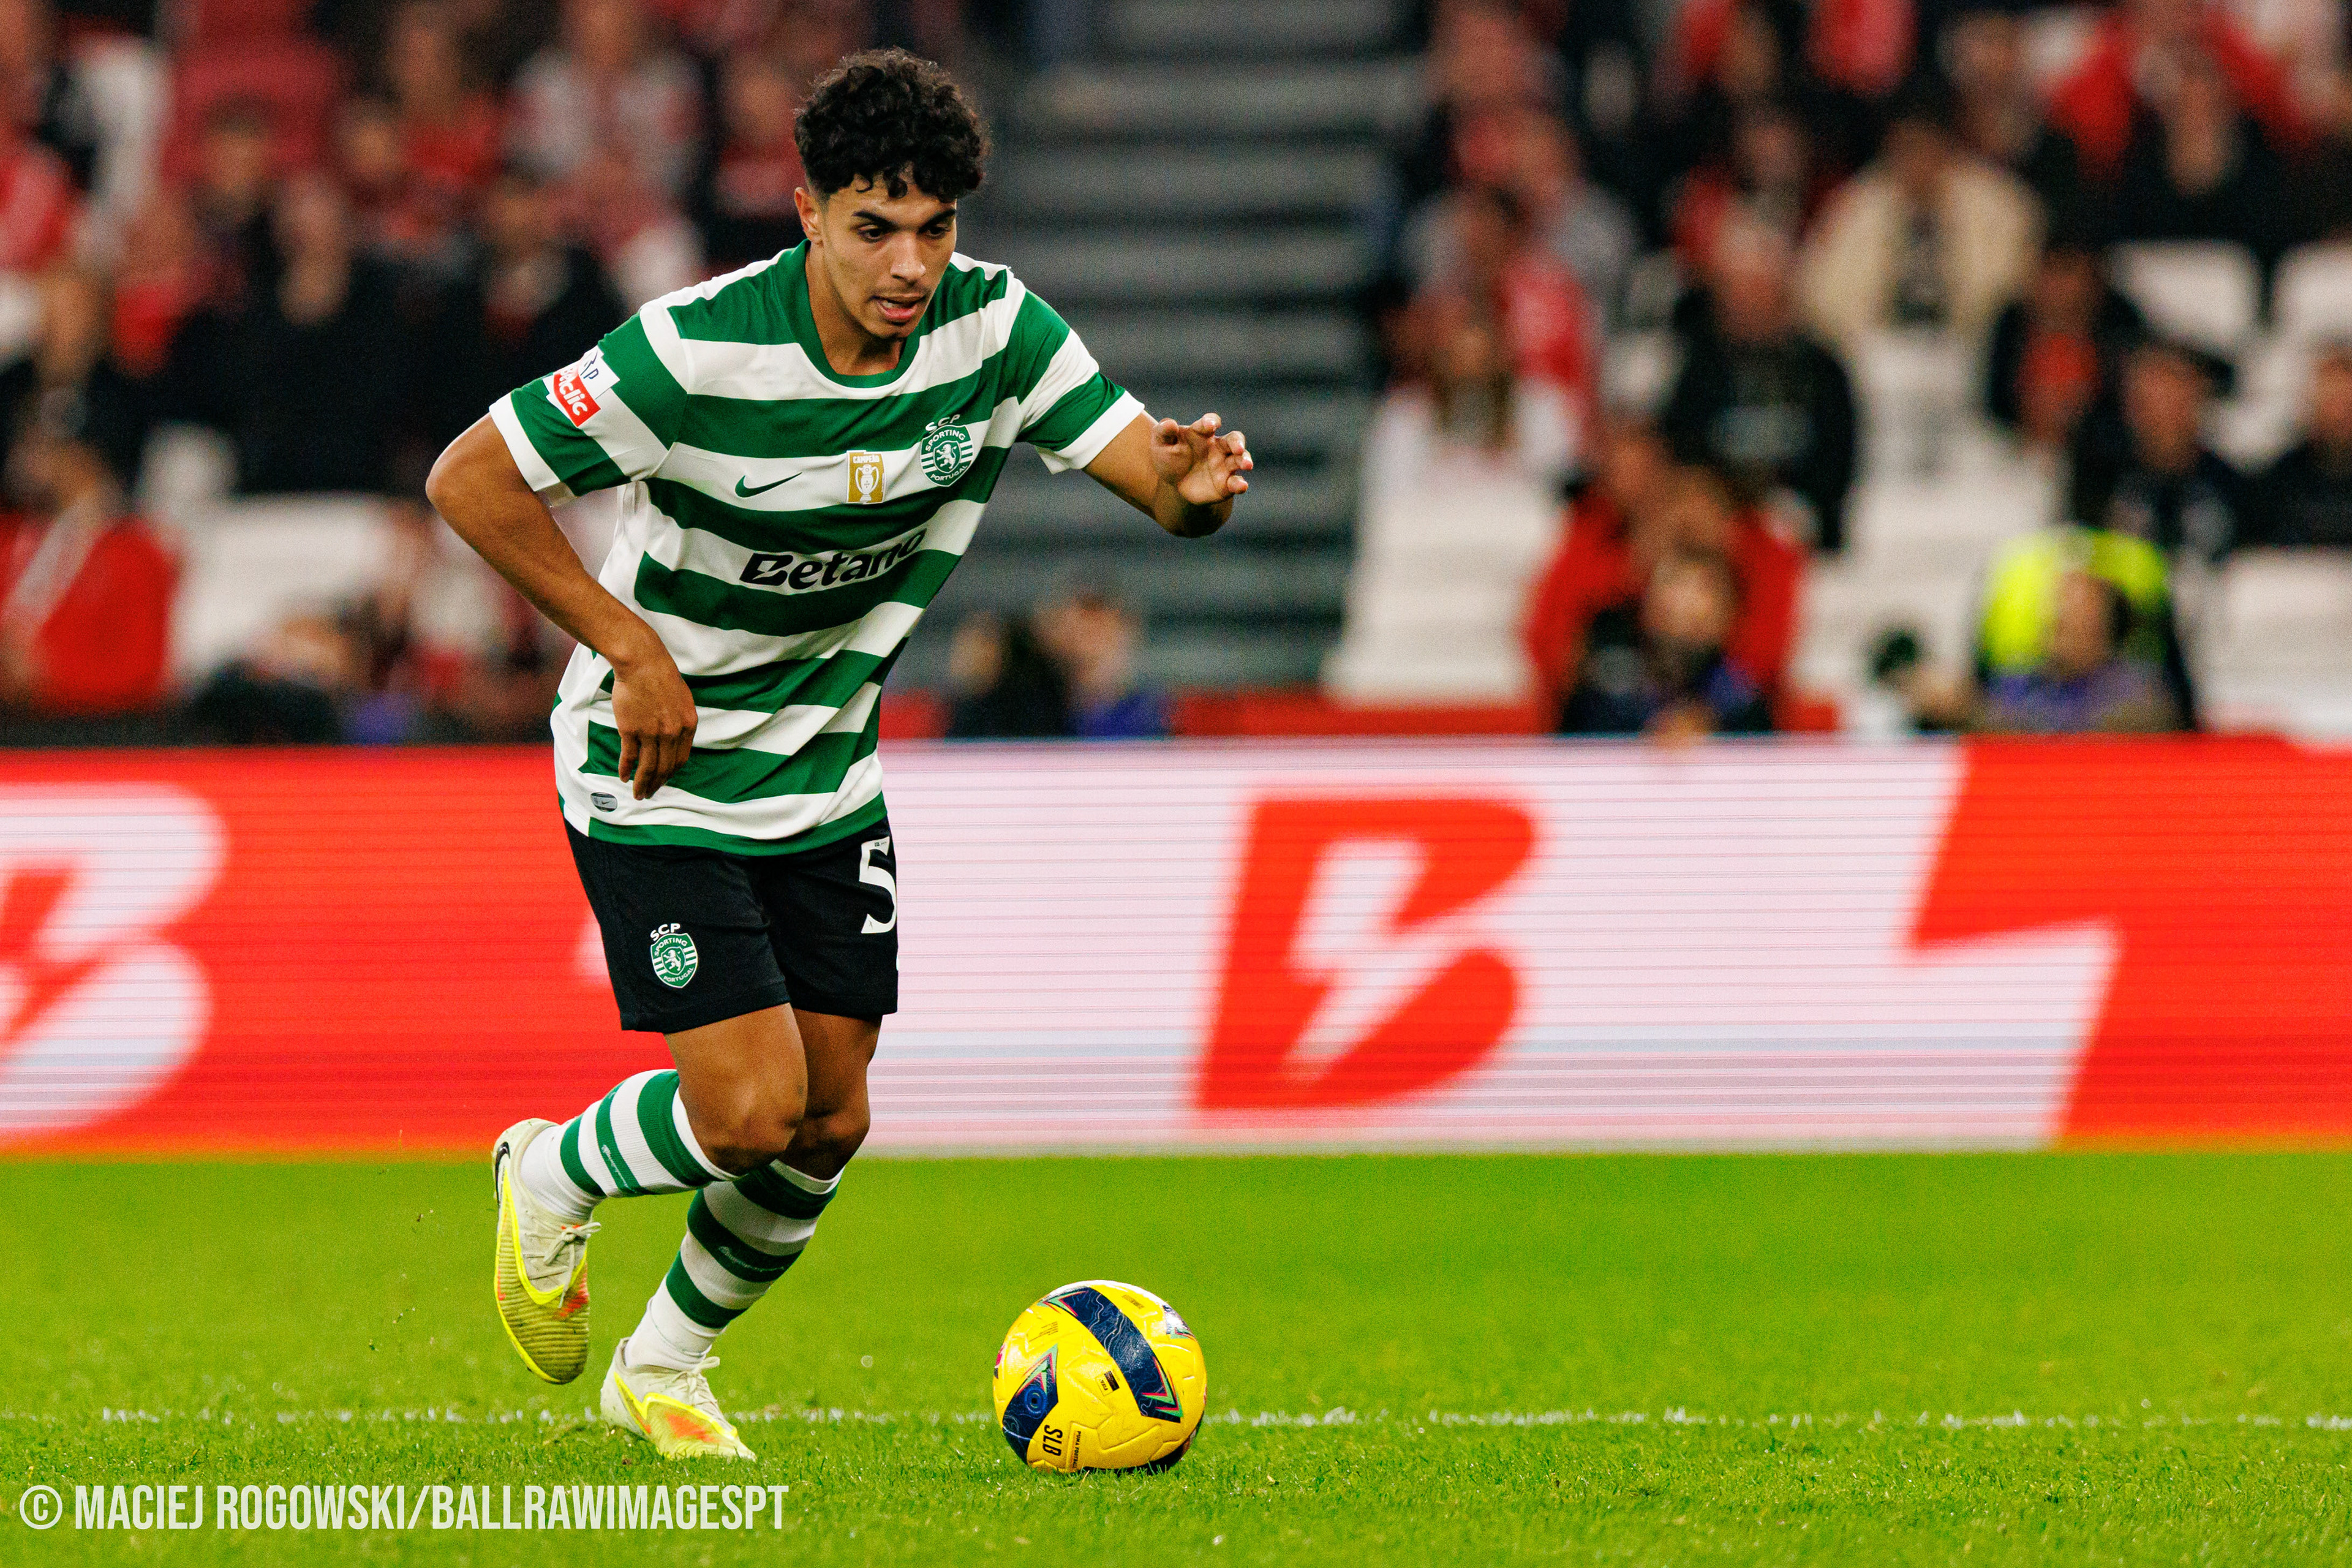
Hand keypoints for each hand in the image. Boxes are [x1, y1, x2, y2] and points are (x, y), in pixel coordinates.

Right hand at [610, 637, 697, 799]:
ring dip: (642, 784)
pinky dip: (626, 770)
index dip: (671, 773)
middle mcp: (672, 733)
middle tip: (650, 794)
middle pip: (665, 768)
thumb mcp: (683, 701)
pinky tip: (623, 778)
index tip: (664, 779)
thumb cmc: (662, 677)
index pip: (681, 760)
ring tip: (638, 794)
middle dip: (657, 784)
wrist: (642, 663)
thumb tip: (675, 741)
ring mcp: (651, 733)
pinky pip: (629, 757)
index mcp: (688, 726)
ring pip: (647, 767)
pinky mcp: (631, 730)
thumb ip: (681, 722)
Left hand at [1149, 413, 1251, 507]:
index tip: (1211, 425)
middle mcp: (1217, 447)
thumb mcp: (1160, 445)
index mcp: (1202, 434)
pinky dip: (1240, 484)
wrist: (1174, 484)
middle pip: (1234, 439)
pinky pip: (1236, 483)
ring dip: (1245, 460)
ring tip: (1246, 465)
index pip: (1210, 423)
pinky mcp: (1226, 484)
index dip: (1211, 422)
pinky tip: (1241, 486)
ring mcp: (1224, 465)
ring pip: (1240, 459)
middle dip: (1238, 442)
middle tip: (1238, 448)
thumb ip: (1162, 432)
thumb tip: (1170, 424)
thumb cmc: (1169, 458)